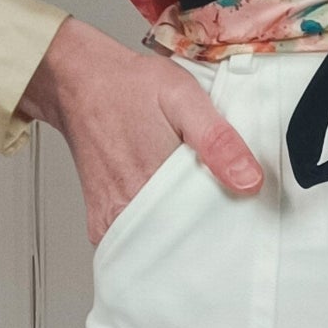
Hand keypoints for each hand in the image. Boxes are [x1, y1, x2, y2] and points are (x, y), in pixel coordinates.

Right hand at [18, 19, 263, 247]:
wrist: (78, 83)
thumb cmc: (128, 87)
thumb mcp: (182, 97)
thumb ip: (217, 140)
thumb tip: (249, 180)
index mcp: (149, 186)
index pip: (205, 231)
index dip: (228, 222)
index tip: (239, 208)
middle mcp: (125, 212)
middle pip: (182, 242)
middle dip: (206, 227)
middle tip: (214, 196)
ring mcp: (111, 221)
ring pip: (161, 243)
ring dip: (182, 227)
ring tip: (188, 194)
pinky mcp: (103, 223)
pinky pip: (141, 240)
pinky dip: (158, 227)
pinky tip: (166, 201)